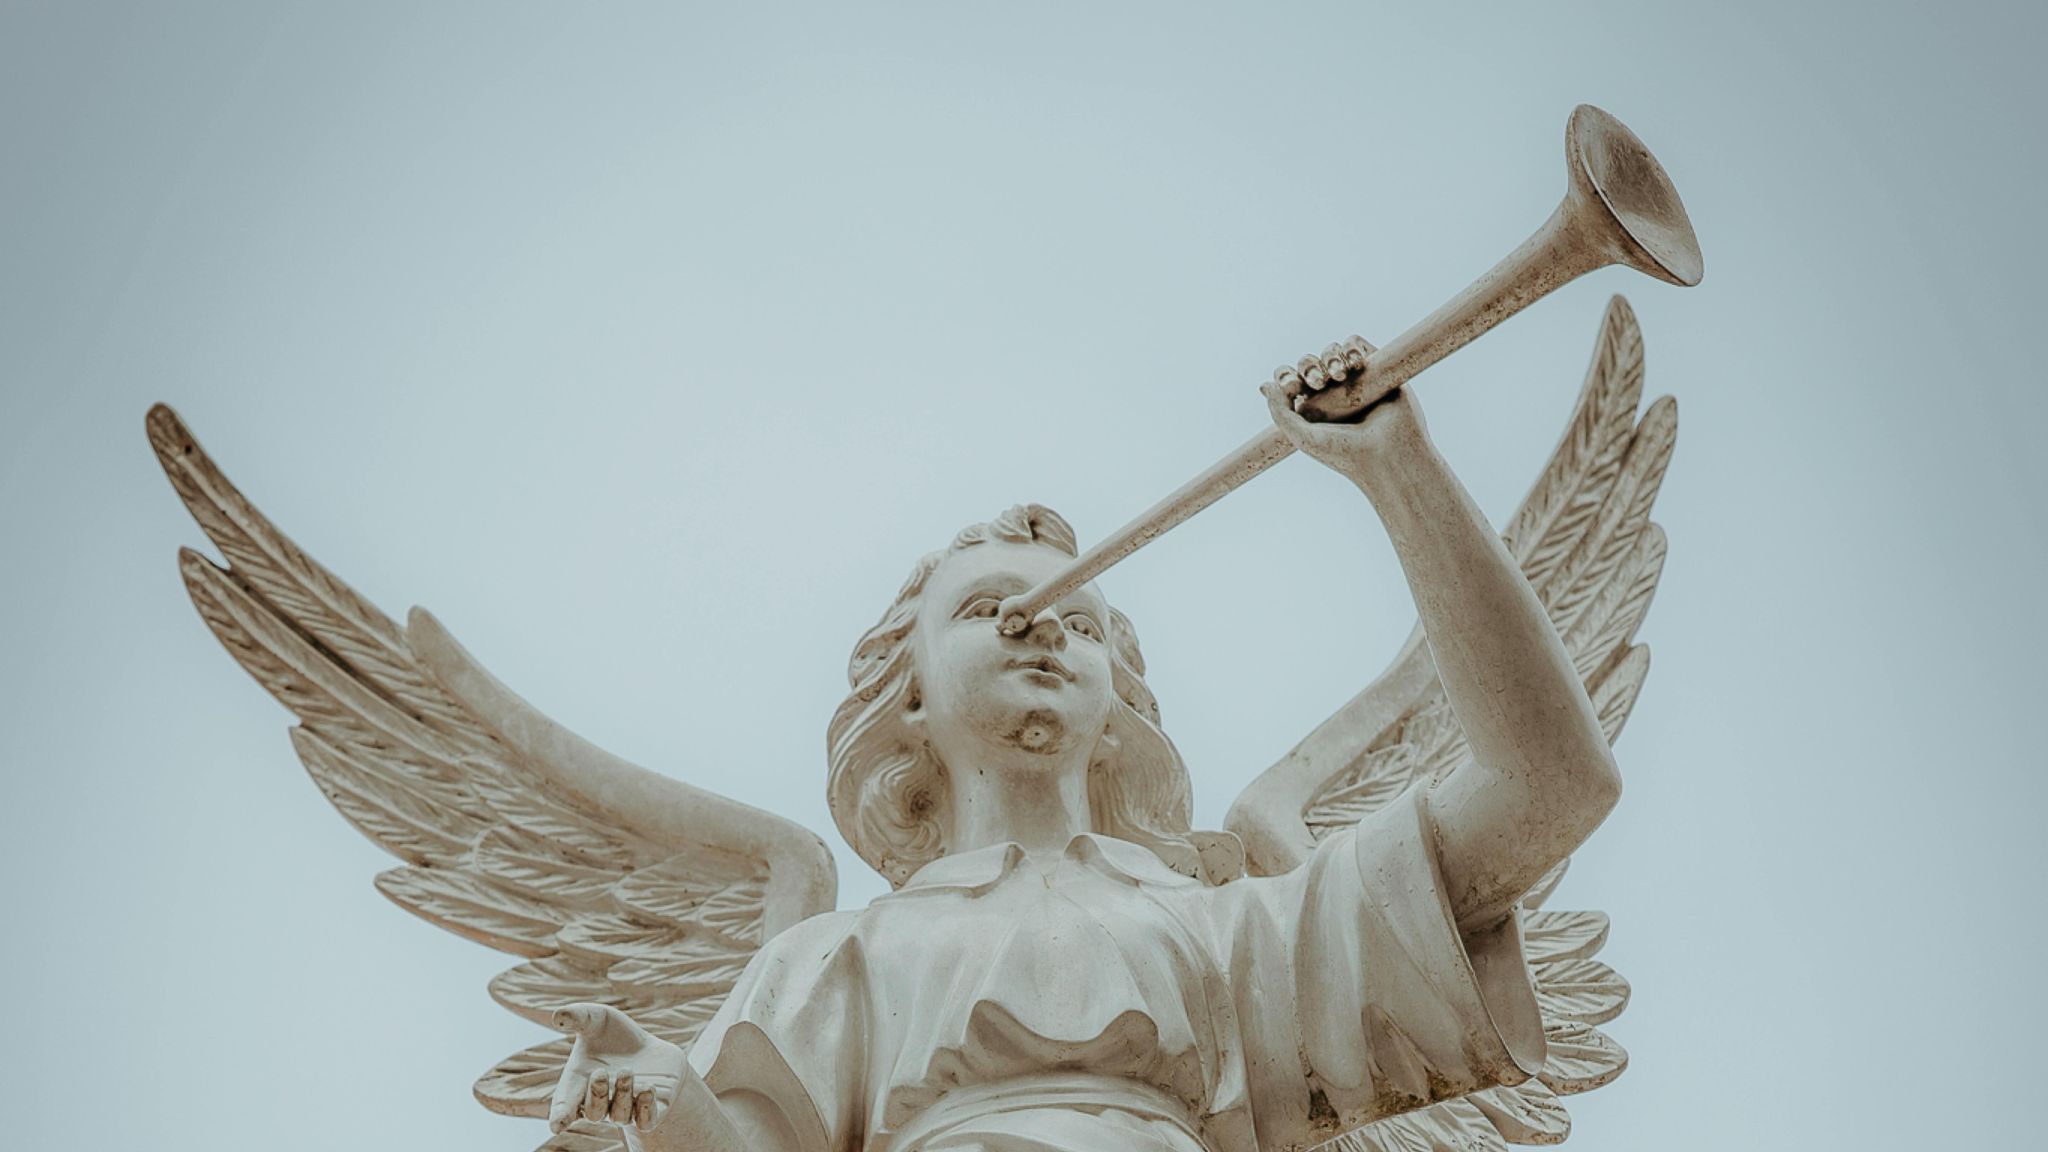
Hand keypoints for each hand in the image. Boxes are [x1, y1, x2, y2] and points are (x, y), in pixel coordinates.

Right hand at [548, 1003, 688, 1134]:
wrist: (650, 1047)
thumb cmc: (615, 1035)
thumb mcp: (597, 1019)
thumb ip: (578, 1016)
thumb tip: (558, 1017)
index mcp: (580, 1085)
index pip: (565, 1108)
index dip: (560, 1117)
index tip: (558, 1124)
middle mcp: (602, 1102)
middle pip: (594, 1112)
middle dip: (596, 1094)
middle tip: (600, 1072)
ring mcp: (626, 1109)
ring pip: (620, 1115)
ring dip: (622, 1094)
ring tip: (626, 1070)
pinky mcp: (651, 1110)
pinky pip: (646, 1121)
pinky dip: (645, 1109)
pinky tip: (648, 1088)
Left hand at [1261, 337, 1430, 488]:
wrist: (1389, 454)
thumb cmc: (1344, 452)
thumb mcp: (1302, 437)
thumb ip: (1280, 412)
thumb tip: (1265, 385)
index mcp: (1311, 407)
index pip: (1291, 381)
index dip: (1286, 376)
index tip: (1293, 387)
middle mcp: (1332, 393)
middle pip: (1310, 363)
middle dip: (1310, 367)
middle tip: (1319, 382)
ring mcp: (1355, 380)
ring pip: (1332, 352)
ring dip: (1330, 357)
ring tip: (1339, 374)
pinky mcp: (1377, 369)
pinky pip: (1356, 345)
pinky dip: (1350, 347)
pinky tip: (1355, 363)